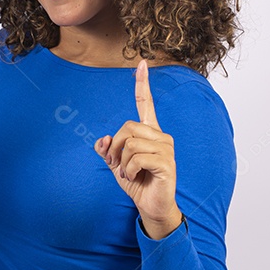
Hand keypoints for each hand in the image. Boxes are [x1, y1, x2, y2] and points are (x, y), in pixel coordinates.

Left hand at [95, 60, 183, 238]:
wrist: (151, 206)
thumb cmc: (137, 182)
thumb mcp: (116, 164)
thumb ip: (108, 149)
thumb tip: (102, 139)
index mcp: (149, 132)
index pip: (146, 103)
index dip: (143, 84)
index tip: (142, 63)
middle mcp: (160, 136)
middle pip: (127, 126)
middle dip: (115, 147)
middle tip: (116, 164)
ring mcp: (166, 148)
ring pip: (130, 143)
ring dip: (121, 162)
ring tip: (128, 173)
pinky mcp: (167, 162)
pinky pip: (136, 158)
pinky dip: (128, 170)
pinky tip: (134, 177)